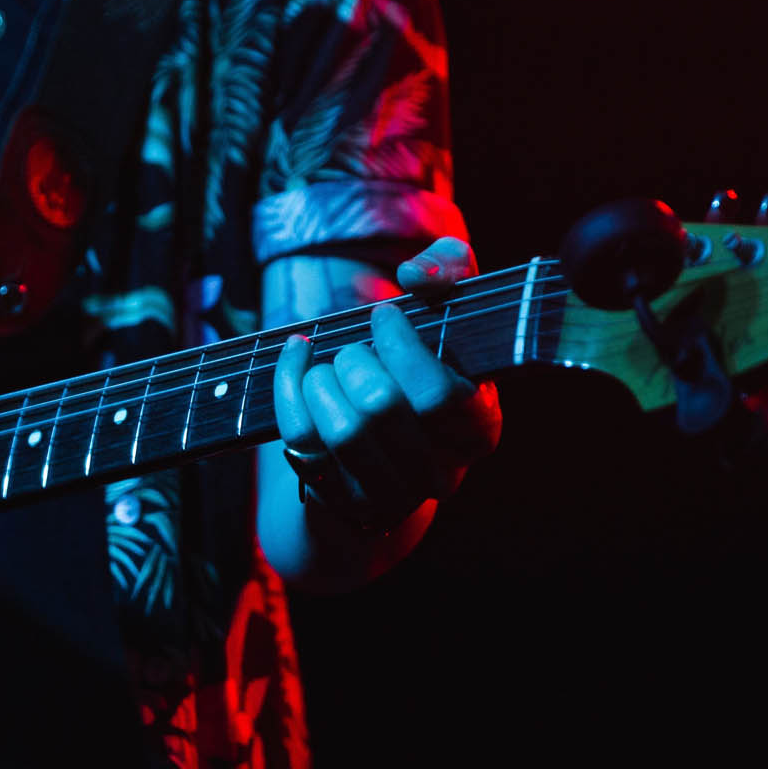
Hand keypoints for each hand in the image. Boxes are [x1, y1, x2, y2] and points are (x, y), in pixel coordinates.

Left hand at [272, 237, 500, 530]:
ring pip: (340, 432)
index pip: (439, 395)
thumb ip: (449, 268)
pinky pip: (302, 444)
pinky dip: (288, 390)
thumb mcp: (448, 307)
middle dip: (354, 360)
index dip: (401, 346)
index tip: (383, 314)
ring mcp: (389, 495)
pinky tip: (295, 362)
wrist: (387, 436)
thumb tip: (418, 276)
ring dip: (320, 380)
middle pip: (381, 409)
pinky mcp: (341, 501)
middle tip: (352, 347)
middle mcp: (439, 473)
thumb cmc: (422, 359)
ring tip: (324, 363)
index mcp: (479, 429)